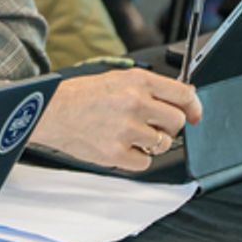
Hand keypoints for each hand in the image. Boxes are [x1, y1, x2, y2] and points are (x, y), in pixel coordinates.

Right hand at [29, 70, 202, 170]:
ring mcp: (126, 129)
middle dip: (168, 126)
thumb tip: (181, 102)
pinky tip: (119, 146)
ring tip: (127, 135)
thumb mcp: (115, 79)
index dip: (193, 107)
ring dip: (150, 143)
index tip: (194, 115)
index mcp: (136, 81)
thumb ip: (148, 89)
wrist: (47, 112)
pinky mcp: (116, 153)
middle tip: (150, 125)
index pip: (183, 94)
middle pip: (177, 122)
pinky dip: (135, 158)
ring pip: (163, 144)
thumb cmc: (77, 96)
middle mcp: (134, 103)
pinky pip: (145, 162)